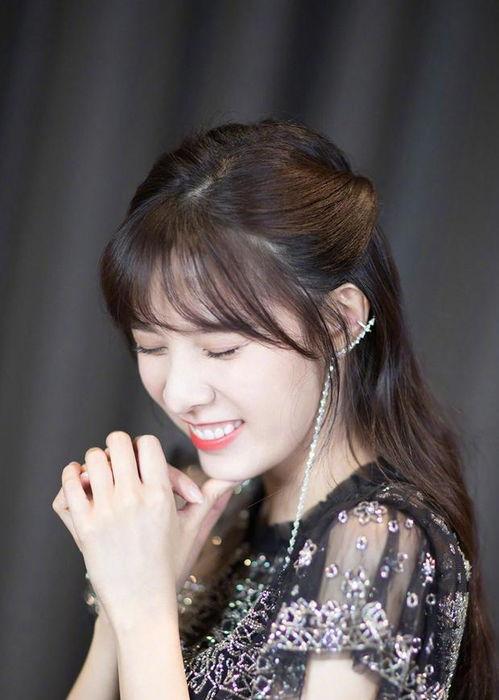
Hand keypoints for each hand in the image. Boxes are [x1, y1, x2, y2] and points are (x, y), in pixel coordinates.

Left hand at [52, 431, 240, 629]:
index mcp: (161, 496)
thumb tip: (234, 478)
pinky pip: (70, 483)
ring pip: (93, 458)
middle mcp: (133, 499)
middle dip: (120, 448)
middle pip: (118, 442)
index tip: (143, 462)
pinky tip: (82, 483)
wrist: (142, 606)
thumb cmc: (171, 568)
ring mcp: (106, 512)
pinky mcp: (84, 527)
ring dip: (97, 462)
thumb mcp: (194, 531)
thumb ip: (212, 499)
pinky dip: (71, 476)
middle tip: (122, 465)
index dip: (145, 447)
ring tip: (103, 477)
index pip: (148, 443)